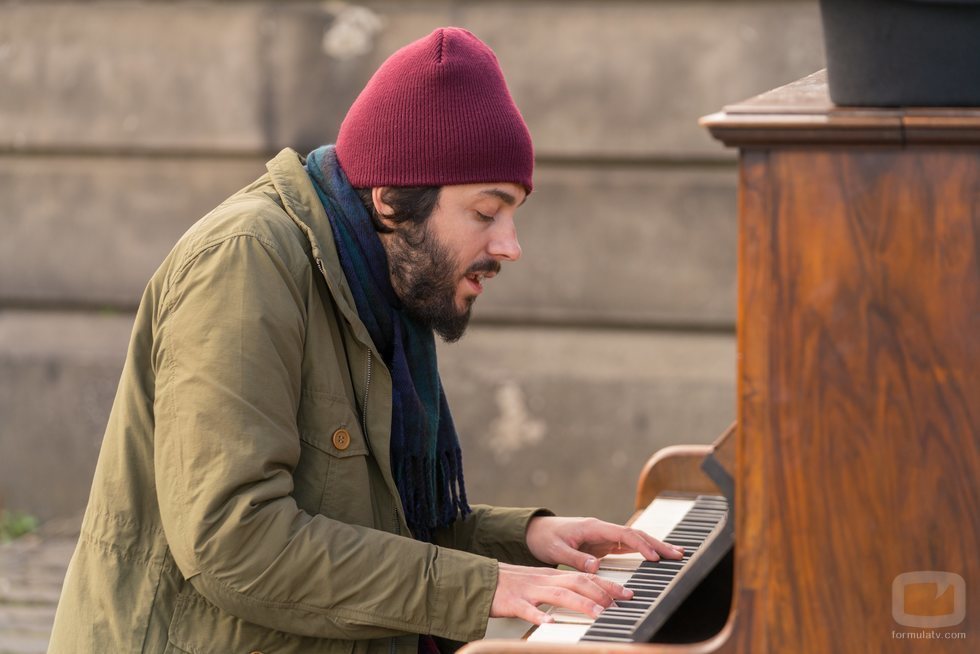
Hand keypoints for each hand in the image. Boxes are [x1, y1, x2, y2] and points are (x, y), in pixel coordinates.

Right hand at [490, 562, 632, 624]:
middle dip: (601, 592)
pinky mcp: (513, 602)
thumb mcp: (538, 583)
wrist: (479, 579)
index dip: (607, 584)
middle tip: (621, 602)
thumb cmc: (510, 585)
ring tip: (598, 613)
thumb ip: (560, 588)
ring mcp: (529, 590)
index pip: (584, 577)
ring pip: (558, 594)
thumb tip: (585, 597)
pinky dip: (539, 615)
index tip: (627, 593)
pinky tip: (549, 622)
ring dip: (580, 603)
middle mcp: (543, 580)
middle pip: (577, 582)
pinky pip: (527, 609)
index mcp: (551, 576)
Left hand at [525, 516, 683, 572]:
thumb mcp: (556, 550)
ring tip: (675, 555)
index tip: (655, 558)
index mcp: (593, 527)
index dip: (641, 545)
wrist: (535, 531)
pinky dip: (643, 551)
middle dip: (657, 544)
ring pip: (634, 540)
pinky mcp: (603, 544)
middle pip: (635, 534)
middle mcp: (602, 529)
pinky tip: (655, 557)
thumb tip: (596, 566)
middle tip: (678, 554)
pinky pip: (627, 547)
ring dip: (654, 547)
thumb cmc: (545, 539)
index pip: (623, 534)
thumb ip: (576, 558)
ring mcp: (604, 536)